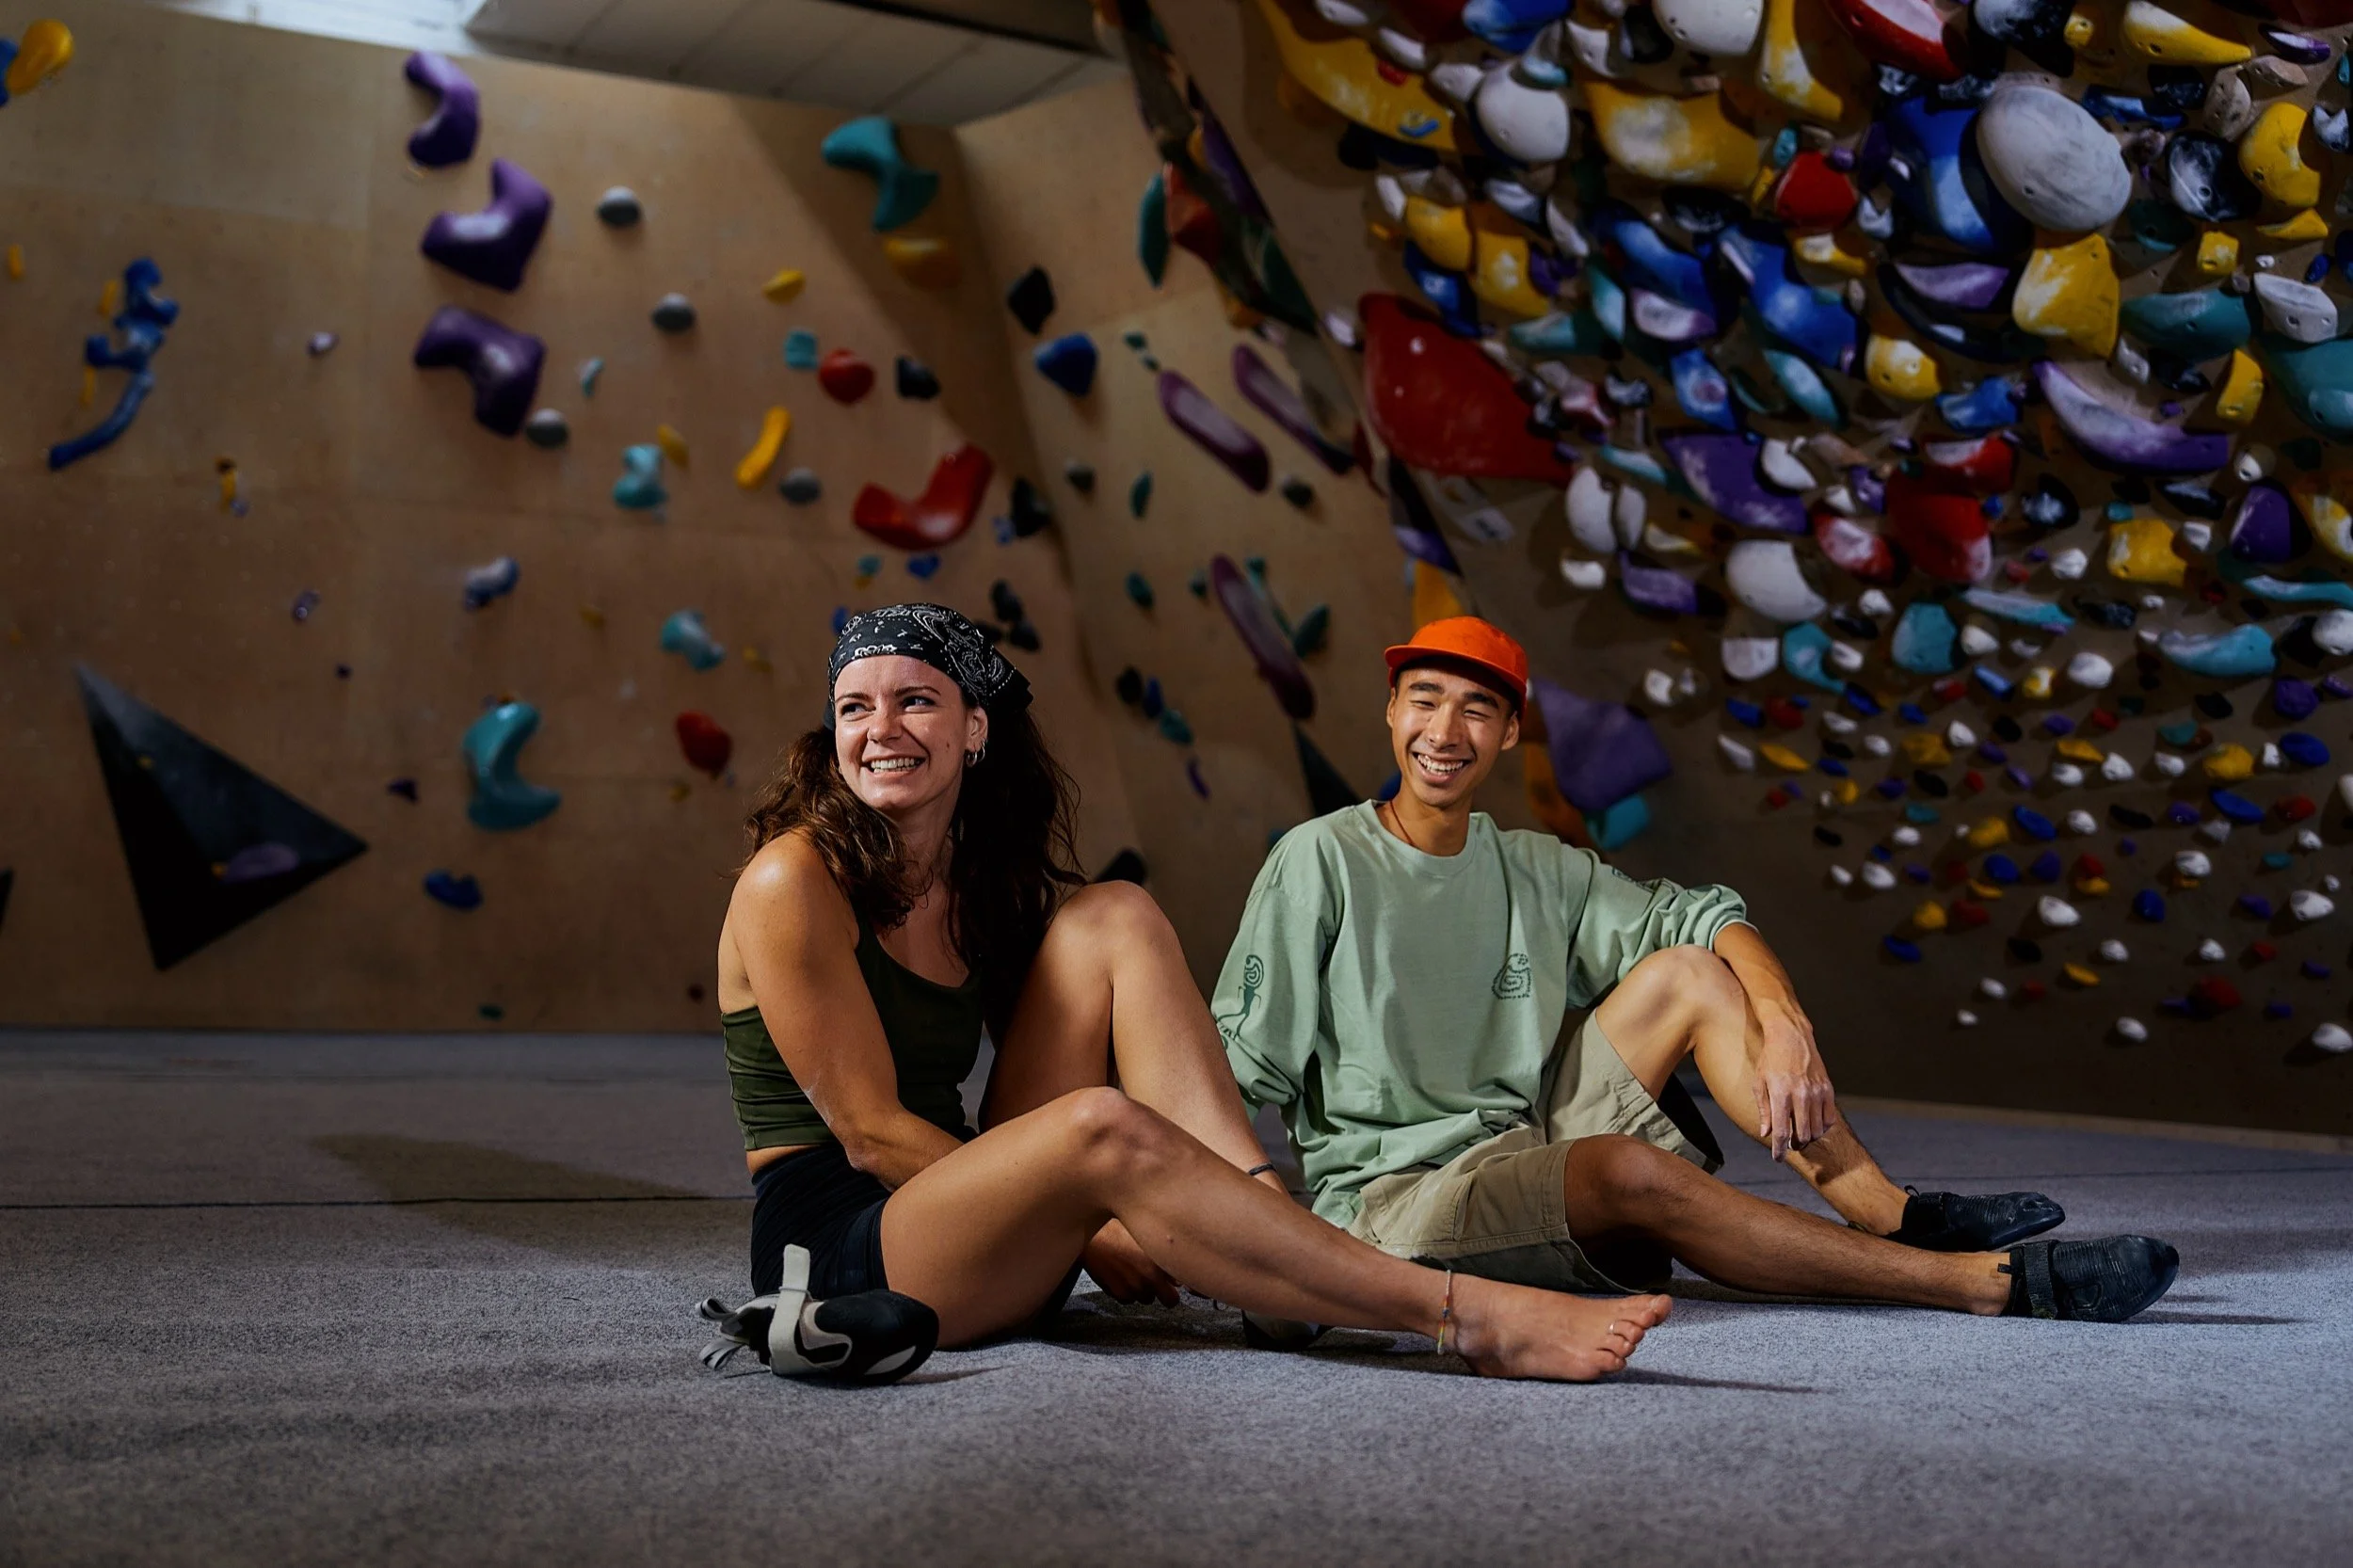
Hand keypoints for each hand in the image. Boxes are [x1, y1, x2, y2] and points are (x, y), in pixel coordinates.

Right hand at [1081, 1219, 1180, 1306]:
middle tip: (1159, 1284)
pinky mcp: (1118, 1293)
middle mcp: (1151, 1276)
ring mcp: (1135, 1287)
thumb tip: (1174, 1270)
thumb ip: (1162, 1252)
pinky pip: (1128, 1299)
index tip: (1174, 1279)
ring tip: (1132, 1270)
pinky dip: (1126, 1290)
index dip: (1178, 1281)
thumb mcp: (1144, 1233)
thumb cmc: (1115, 1226)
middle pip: (1170, 1300)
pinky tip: (1119, 1273)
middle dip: (1166, 1294)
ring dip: (1143, 1289)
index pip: (1182, 1283)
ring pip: (1147, 1299)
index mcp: (1161, 1258)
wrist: (1089, 1233)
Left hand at [1751, 1001, 1835, 1160]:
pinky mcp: (1828, 1089)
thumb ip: (1764, 1110)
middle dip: (1795, 1145)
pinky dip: (1822, 1127)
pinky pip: (1829, 1118)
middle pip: (1802, 1134)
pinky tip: (1813, 1125)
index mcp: (1781, 1094)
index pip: (1781, 1131)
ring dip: (1808, 1137)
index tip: (1777, 1158)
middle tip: (1789, 1145)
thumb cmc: (1770, 1060)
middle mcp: (1801, 1094)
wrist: (1791, 1037)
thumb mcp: (1759, 1083)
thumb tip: (1766, 1134)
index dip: (1779, 1149)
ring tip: (1800, 1135)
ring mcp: (1817, 1092)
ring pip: (1817, 1129)